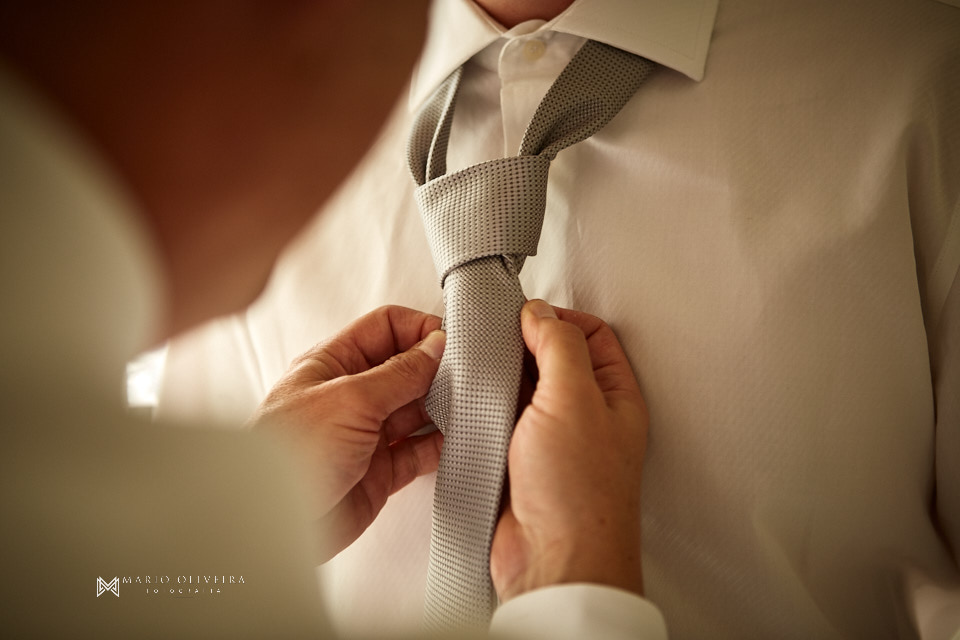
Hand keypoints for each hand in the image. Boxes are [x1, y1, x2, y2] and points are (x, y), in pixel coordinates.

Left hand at [248, 305, 444, 562]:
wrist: (270, 524)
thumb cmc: (287, 455)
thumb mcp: (349, 399)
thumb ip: (399, 373)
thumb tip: (435, 345)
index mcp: (333, 363)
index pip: (385, 328)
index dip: (419, 329)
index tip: (452, 342)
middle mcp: (351, 395)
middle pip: (406, 368)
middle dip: (438, 369)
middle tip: (468, 376)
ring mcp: (366, 434)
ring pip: (417, 410)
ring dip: (444, 408)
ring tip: (469, 406)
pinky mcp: (379, 472)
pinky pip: (420, 451)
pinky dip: (442, 445)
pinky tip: (459, 439)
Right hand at [491, 300, 647, 600]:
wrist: (553, 561)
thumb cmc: (580, 493)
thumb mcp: (574, 398)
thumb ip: (558, 345)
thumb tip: (540, 313)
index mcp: (613, 395)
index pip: (592, 334)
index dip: (558, 317)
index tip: (523, 317)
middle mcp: (586, 415)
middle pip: (553, 360)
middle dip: (523, 346)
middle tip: (496, 340)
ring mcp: (551, 439)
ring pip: (523, 390)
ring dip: (501, 379)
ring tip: (481, 371)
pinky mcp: (519, 462)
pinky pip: (500, 422)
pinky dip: (484, 409)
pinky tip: (472, 404)